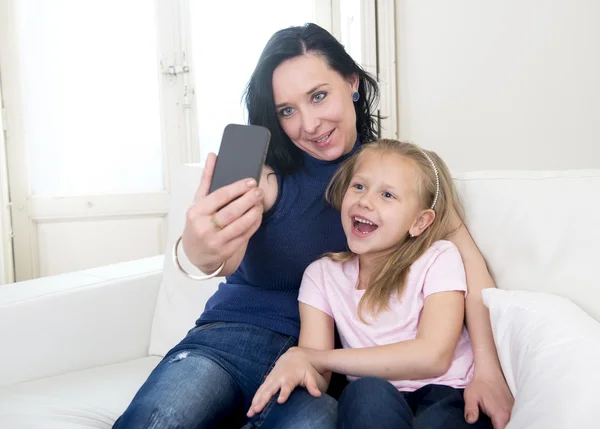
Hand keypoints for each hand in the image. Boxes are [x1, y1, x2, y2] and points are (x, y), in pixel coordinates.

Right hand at [182, 153, 263, 272]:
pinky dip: (254, 224)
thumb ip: (207, 179)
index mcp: (196, 212)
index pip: (220, 196)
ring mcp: (216, 241)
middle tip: (259, 191)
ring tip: (259, 202)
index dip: (237, 188)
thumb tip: (212, 156)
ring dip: (254, 212)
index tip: (250, 181)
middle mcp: (204, 228)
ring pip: (241, 224)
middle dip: (249, 199)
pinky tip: (257, 215)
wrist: (195, 253)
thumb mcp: (198, 202)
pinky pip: (245, 235)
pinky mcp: (226, 251)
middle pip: (232, 211)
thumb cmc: (197, 223)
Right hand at [247, 347, 321, 417]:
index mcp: (290, 378)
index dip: (284, 393)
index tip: (281, 400)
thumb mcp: (310, 376)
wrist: (295, 355)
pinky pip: (260, 390)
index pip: (287, 386)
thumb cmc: (304, 368)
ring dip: (255, 401)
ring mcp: (272, 378)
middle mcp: (279, 378)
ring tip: (251, 413)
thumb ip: (312, 385)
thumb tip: (318, 394)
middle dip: (263, 400)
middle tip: (257, 410)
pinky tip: (251, 408)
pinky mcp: (268, 379)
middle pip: (270, 390)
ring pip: (262, 391)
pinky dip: (255, 398)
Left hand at [464, 370, 513, 427]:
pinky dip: (507, 420)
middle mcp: (510, 413)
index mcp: (500, 414)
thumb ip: (470, 410)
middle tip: (489, 424)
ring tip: (492, 422)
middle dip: (500, 428)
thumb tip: (470, 420)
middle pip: (508, 428)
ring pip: (511, 423)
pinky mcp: (513, 405)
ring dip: (504, 424)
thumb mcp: (471, 397)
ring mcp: (513, 409)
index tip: (487, 428)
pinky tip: (498, 419)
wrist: (489, 370)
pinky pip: (512, 417)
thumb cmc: (479, 384)